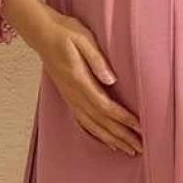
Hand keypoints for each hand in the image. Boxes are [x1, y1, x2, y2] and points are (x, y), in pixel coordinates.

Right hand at [28, 3, 142, 156]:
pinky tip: (108, 141)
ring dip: (111, 139)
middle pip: (101, 121)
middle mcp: (74, 93)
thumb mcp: (83, 39)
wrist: (41, 33)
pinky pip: (84, 121)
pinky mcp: (69, 97)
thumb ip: (97, 60)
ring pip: (92, 125)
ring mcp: (70, 97)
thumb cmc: (64, 32)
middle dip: (122, 136)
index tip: (140, 127)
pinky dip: (97, 134)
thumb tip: (112, 79)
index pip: (105, 106)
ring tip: (128, 149)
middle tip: (140, 148)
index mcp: (79, 80)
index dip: (123, 119)